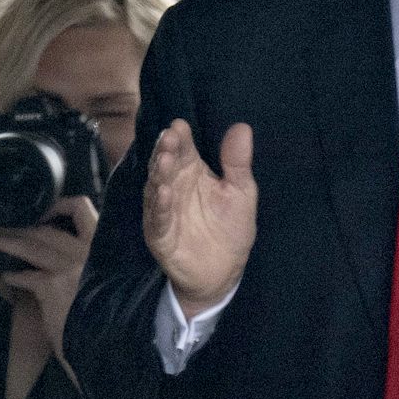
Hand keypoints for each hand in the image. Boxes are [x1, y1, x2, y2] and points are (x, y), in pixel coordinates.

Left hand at [0, 195, 98, 359]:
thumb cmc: (109, 320)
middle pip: (49, 229)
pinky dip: (13, 276)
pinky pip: (26, 276)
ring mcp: (71, 268)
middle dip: (21, 226)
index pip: (84, 210)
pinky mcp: (54, 287)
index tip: (42, 211)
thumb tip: (59, 253)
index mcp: (105, 249)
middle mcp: (90, 253)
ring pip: (33, 245)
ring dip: (6, 242)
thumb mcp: (107, 282)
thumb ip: (88, 264)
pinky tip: (6, 277)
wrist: (112, 351)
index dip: (60, 205)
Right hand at [143, 120, 256, 315]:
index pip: (183, 149)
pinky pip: (158, 217)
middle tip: (169, 137)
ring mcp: (163, 209)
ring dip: (159, 173)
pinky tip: (164, 193)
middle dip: (165, 149)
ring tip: (164, 160)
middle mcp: (173, 186)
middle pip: (165, 163)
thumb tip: (242, 126)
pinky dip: (160, 205)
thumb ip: (237, 162)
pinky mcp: (159, 233)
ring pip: (156, 186)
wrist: (223, 272)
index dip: (180, 137)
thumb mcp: (241, 193)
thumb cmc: (230, 229)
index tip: (180, 126)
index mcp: (192, 172)